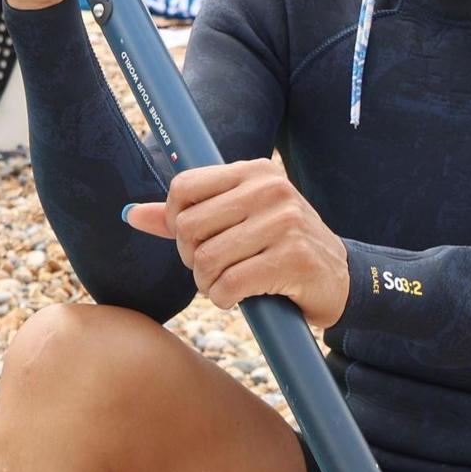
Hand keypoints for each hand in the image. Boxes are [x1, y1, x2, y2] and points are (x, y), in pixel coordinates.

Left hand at [125, 158, 349, 326]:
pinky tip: (240, 297)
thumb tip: (131, 214)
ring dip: (208, 285)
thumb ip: (185, 216)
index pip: (184, 187)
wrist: (339, 279)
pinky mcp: (294, 259)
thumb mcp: (238, 220)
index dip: (175, 222)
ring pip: (207, 260)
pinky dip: (225, 299)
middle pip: (189, 228)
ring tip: (227, 284)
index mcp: (255, 172)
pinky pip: (230, 284)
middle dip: (192, 259)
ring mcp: (285, 223)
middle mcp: (271, 190)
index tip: (195, 242)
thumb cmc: (279, 247)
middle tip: (213, 269)